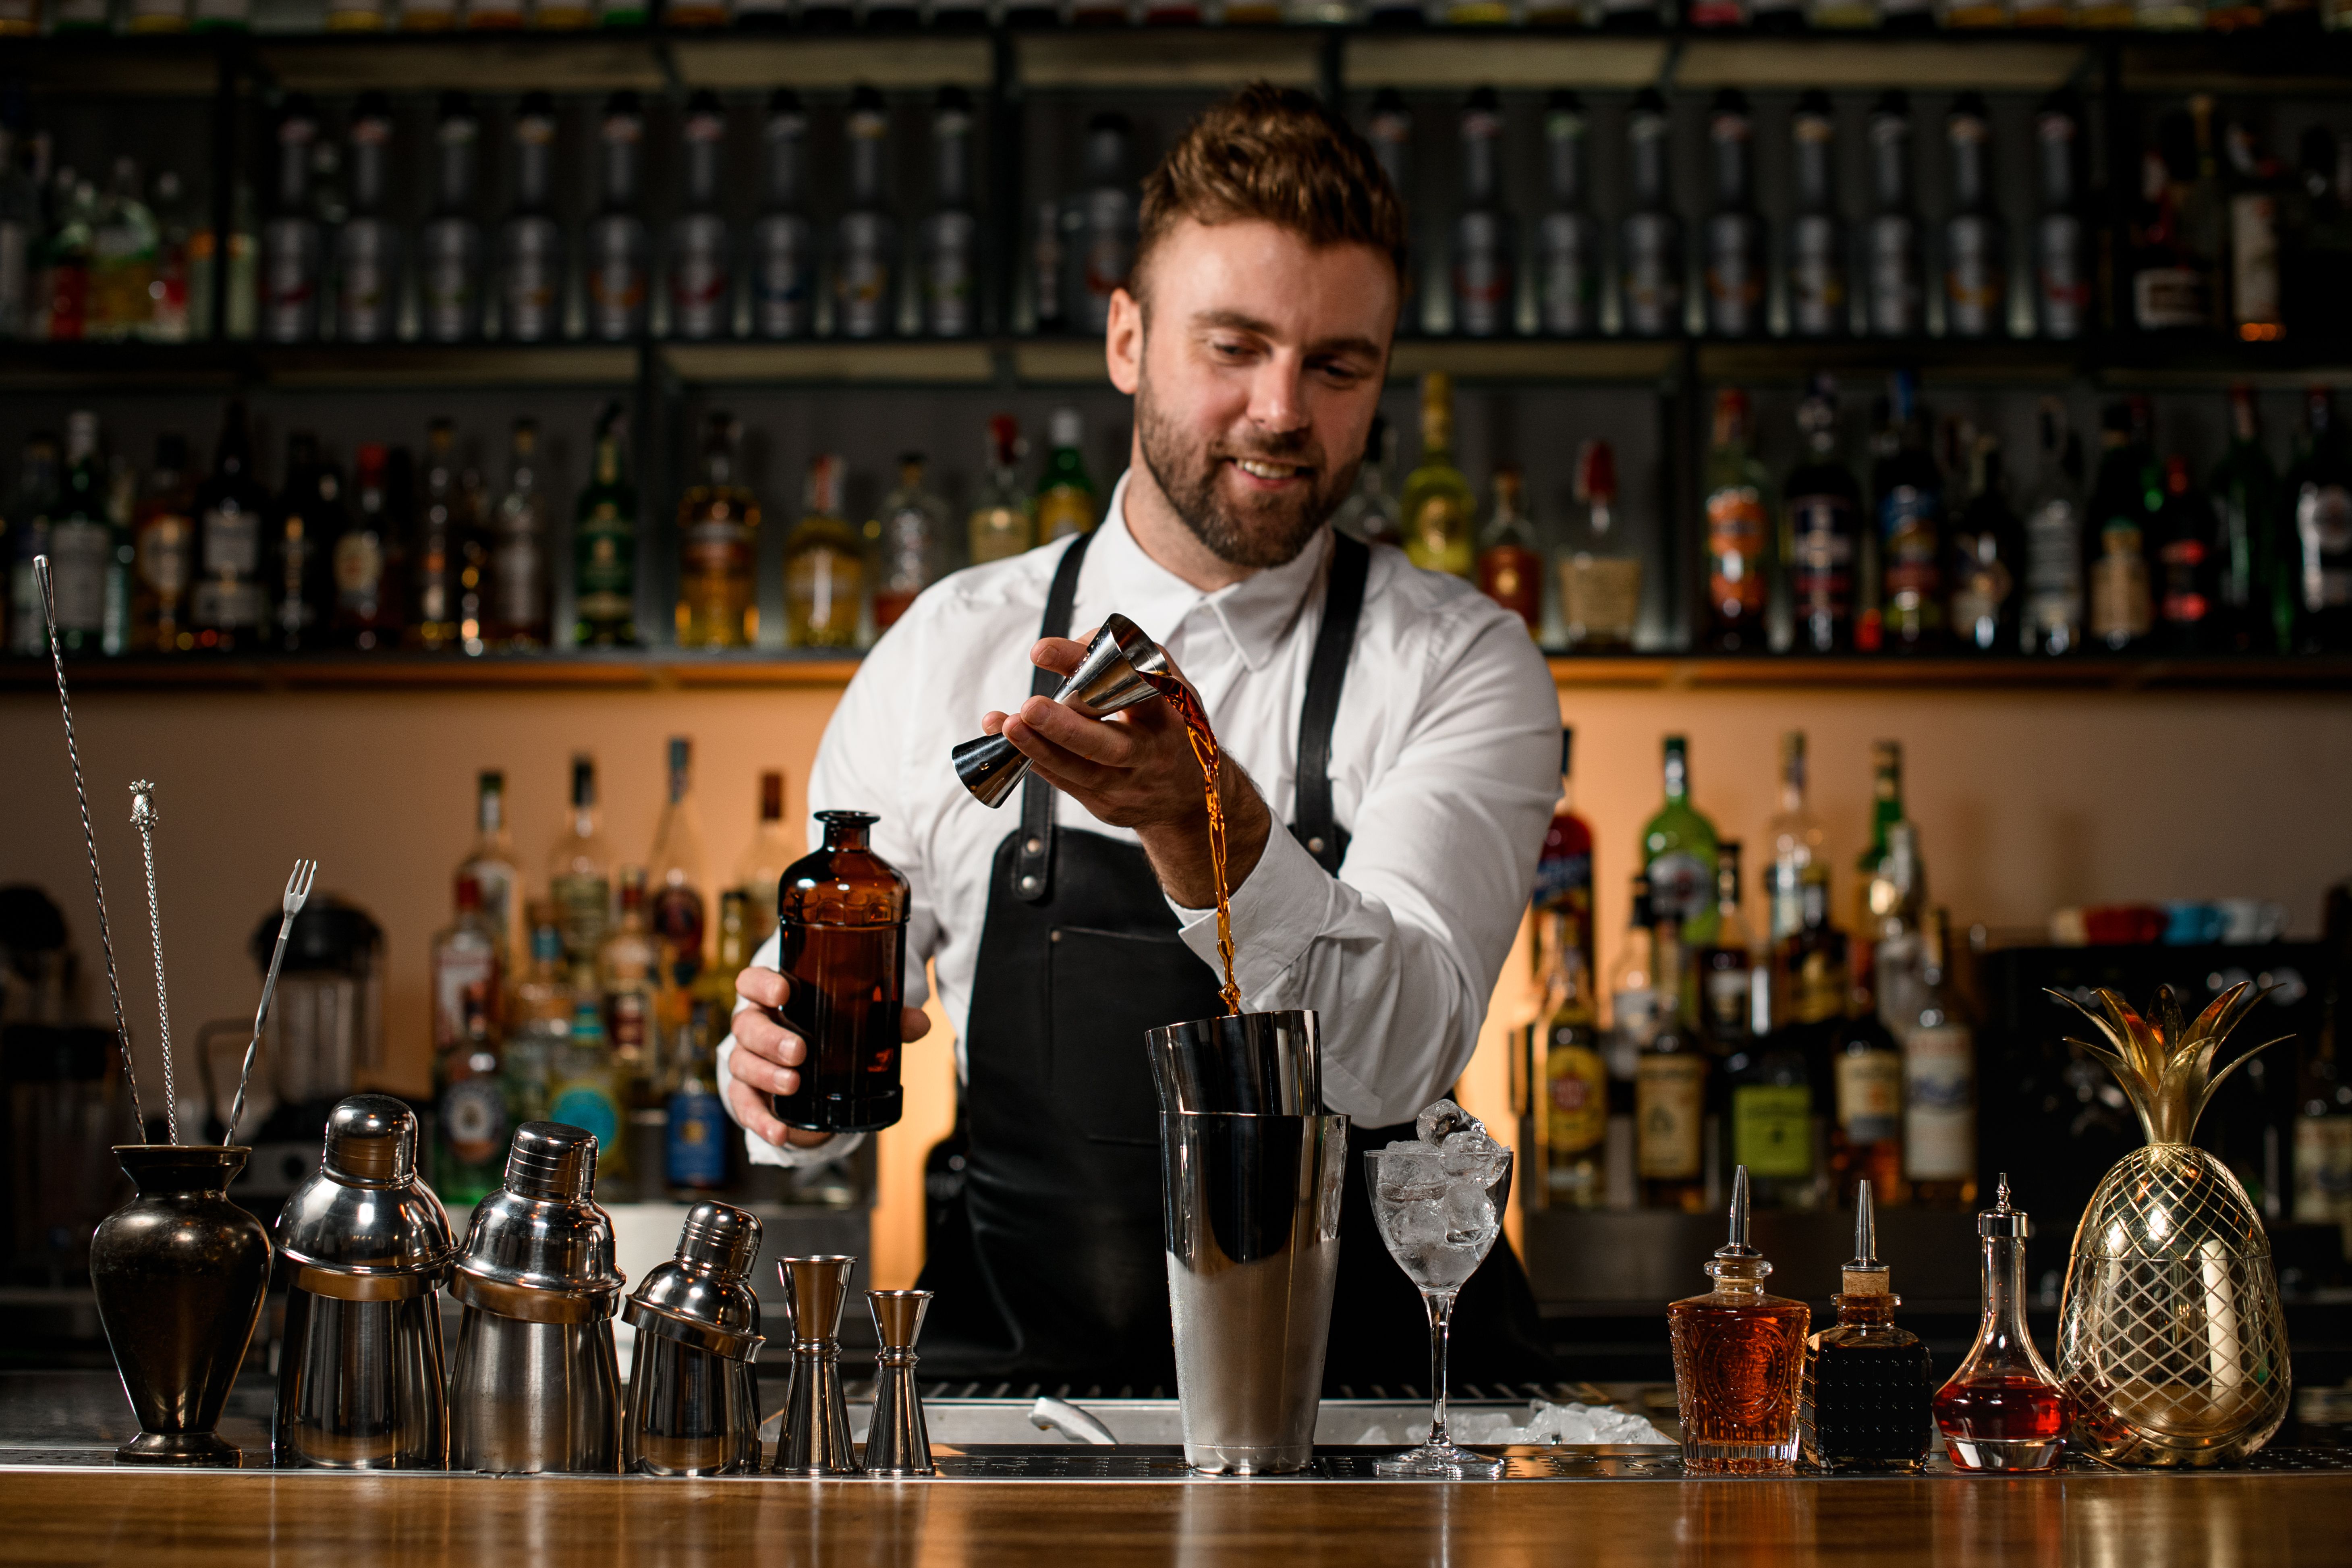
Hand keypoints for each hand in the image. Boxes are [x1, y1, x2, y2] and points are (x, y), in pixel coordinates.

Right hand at [725, 965, 931, 1148]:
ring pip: (742, 1063)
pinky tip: (779, 1132)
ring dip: (766, 1075)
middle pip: (747, 1025)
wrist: (803, 1072)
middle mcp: (753, 1026)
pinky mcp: (746, 1093)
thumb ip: (885, 1020)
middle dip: (771, 1038)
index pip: (751, 981)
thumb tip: (920, 1023)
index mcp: (772, 999)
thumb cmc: (823, 1032)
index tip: (783, 993)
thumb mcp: (852, 1023)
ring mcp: (746, 1060)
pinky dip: (759, 1120)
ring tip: (793, 1084)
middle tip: (799, 1051)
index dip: (761, 984)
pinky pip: (743, 1105)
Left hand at [982, 633, 1272, 909]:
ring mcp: (1128, 785)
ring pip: (1080, 770)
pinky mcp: (1106, 806)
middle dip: (1065, 727)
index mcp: (1170, 716)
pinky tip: (1008, 745)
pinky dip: (1037, 763)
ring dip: (1037, 748)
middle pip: (1107, 745)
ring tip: (1002, 724)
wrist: (1191, 799)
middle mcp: (1150, 753)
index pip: (1134, 688)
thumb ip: (1127, 660)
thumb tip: (1075, 645)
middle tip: (1029, 707)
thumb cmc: (1170, 730)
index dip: (1092, 669)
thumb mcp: (1168, 691)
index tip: (1045, 651)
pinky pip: (1067, 784)